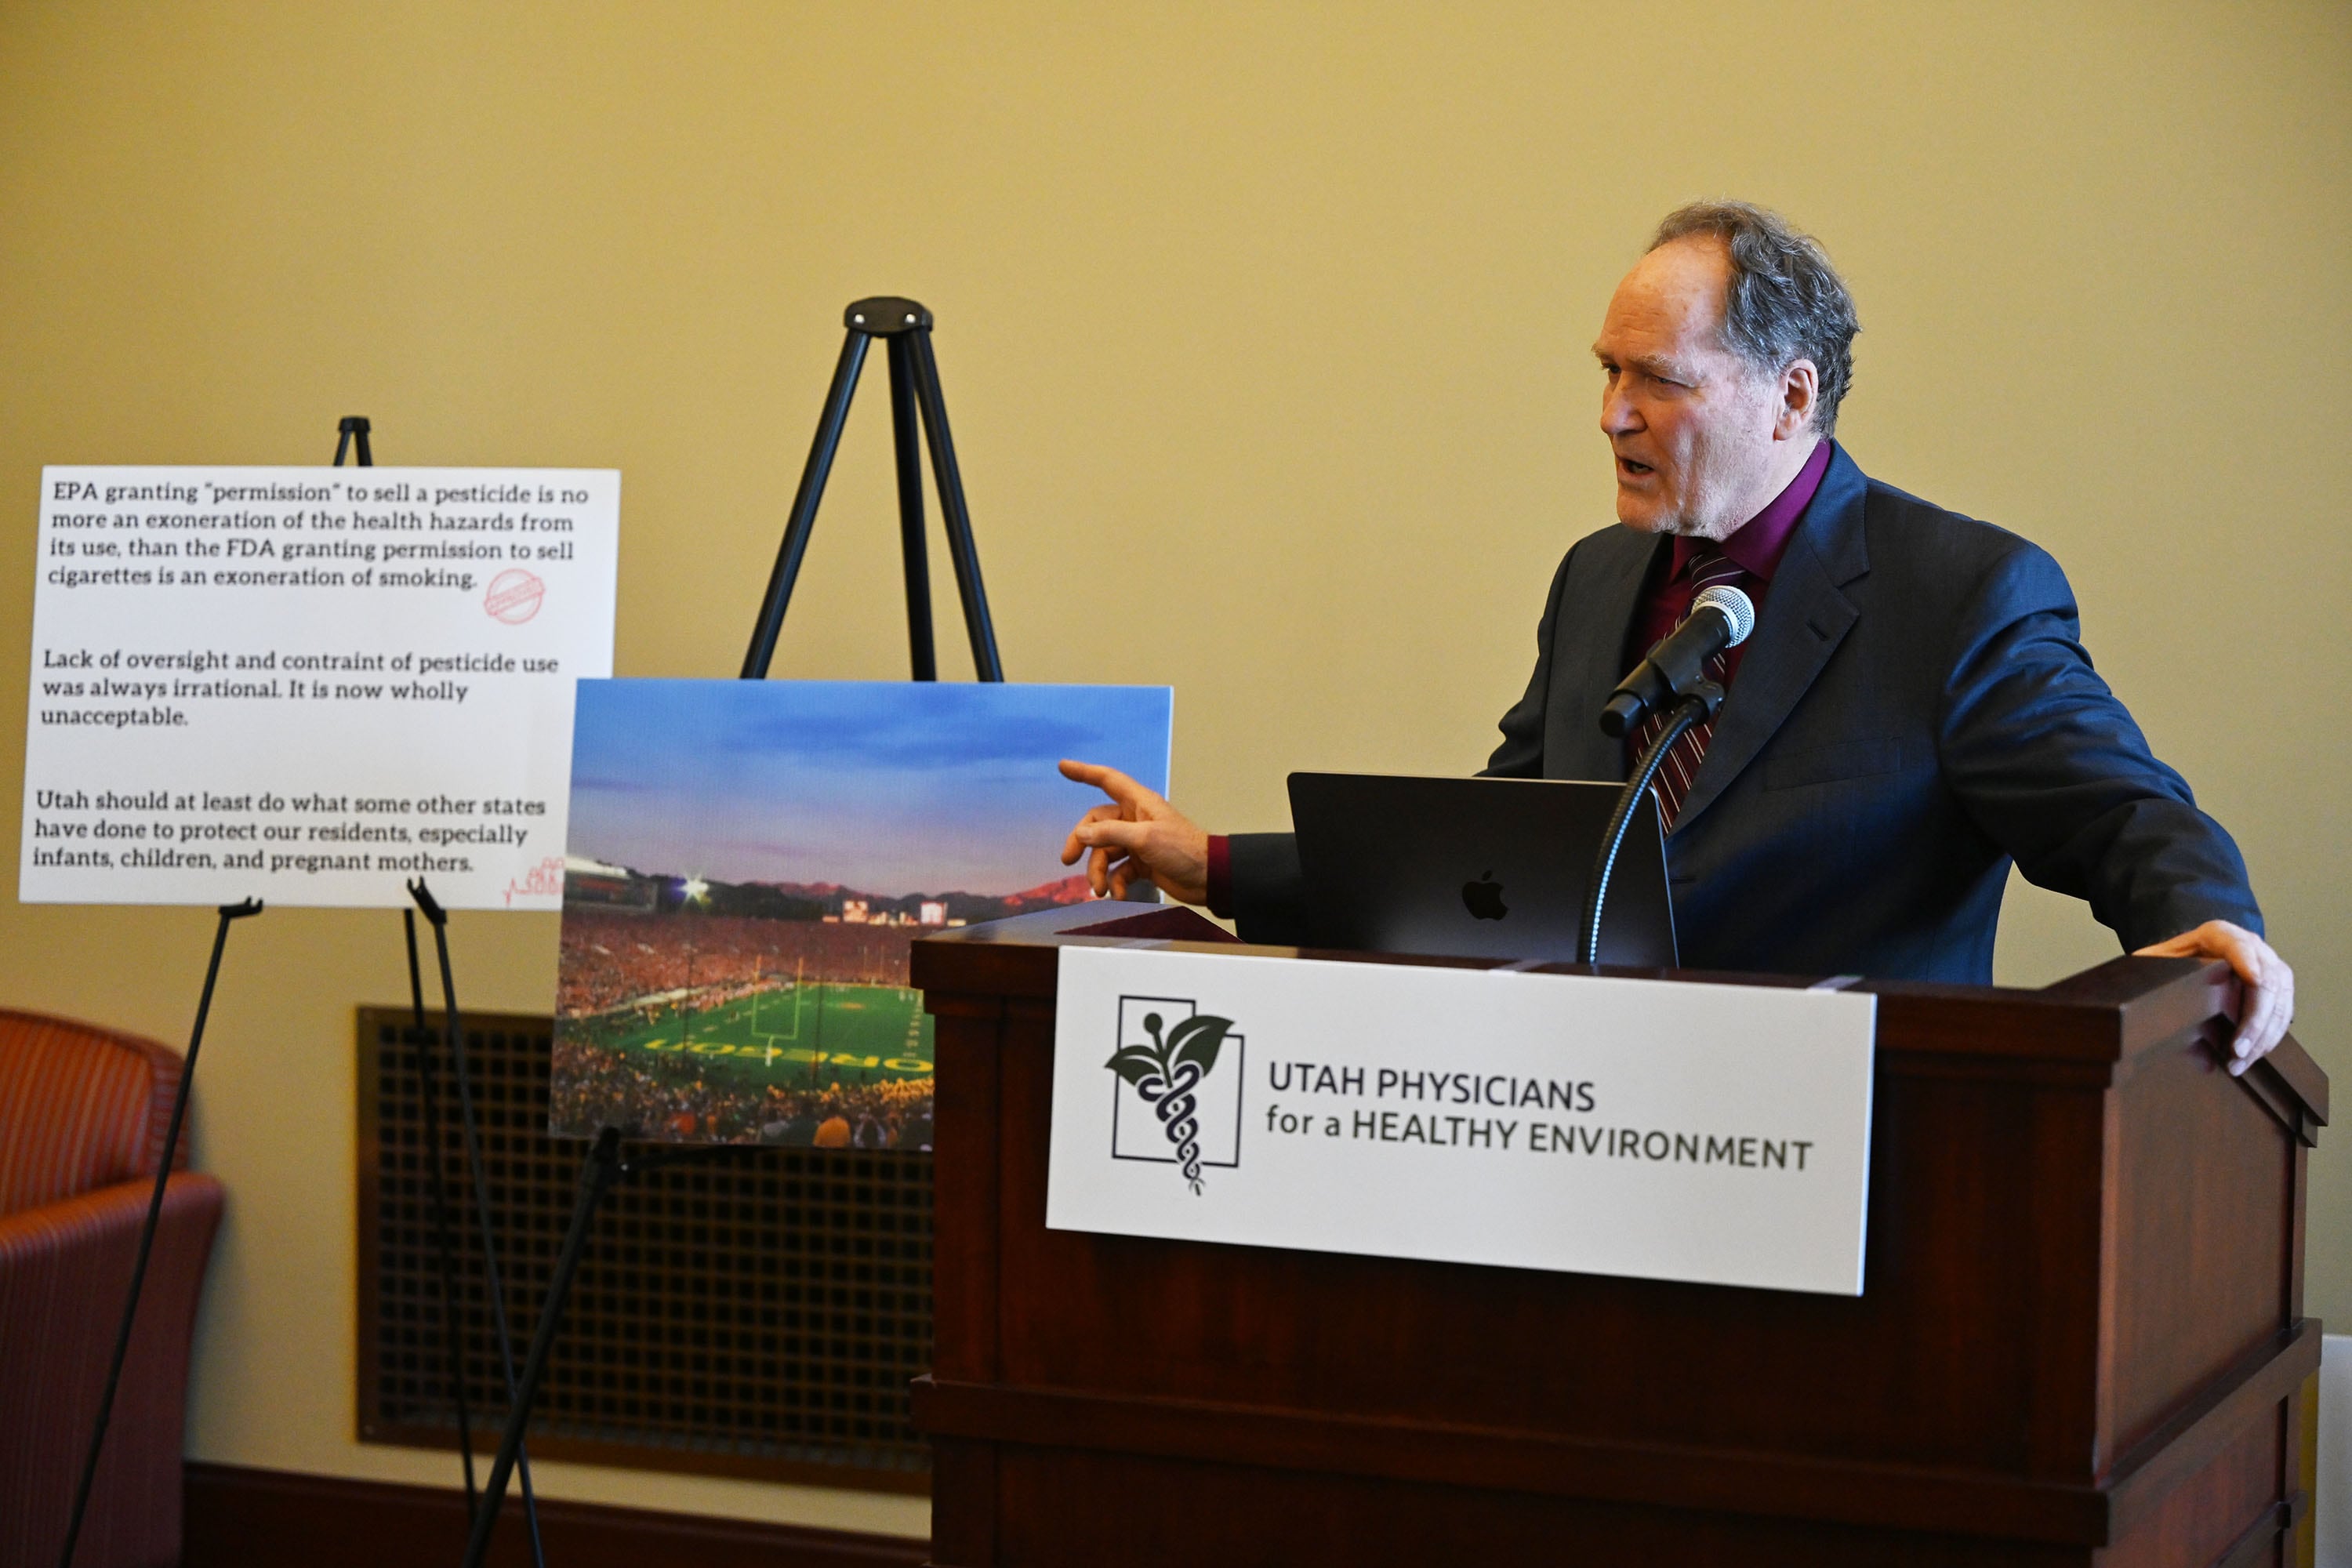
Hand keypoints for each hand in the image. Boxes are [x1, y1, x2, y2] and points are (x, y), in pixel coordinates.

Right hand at [1058, 759, 1210, 904]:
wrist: (1208, 878)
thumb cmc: (1182, 850)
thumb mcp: (1144, 838)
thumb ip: (1111, 833)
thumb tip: (1082, 834)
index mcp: (1138, 803)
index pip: (1106, 780)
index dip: (1084, 772)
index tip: (1062, 766)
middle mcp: (1135, 819)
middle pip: (1097, 824)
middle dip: (1083, 843)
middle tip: (1068, 861)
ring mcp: (1137, 842)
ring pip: (1105, 852)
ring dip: (1099, 871)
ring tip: (1100, 890)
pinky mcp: (1141, 863)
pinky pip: (1118, 871)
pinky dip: (1115, 883)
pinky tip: (1119, 896)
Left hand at [2133, 920, 2293, 1075]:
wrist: (2194, 954)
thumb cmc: (2174, 960)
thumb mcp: (2157, 961)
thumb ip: (2151, 976)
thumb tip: (2149, 1014)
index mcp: (2219, 935)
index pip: (2237, 944)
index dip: (2246, 961)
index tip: (2252, 979)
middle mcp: (2252, 947)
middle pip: (2265, 980)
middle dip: (2254, 1020)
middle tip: (2237, 1050)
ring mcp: (2269, 966)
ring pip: (2280, 1000)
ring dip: (2264, 1036)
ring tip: (2240, 1062)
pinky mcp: (2279, 987)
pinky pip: (2284, 1012)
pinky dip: (2270, 1037)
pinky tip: (2253, 1055)